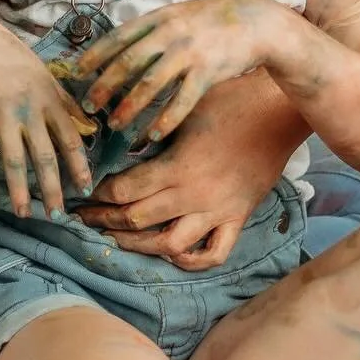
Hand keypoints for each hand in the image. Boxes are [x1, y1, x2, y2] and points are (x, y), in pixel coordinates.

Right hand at [0, 15, 93, 218]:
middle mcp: (30, 110)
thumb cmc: (18, 64)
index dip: (80, 166)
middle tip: (57, 215)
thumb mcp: (50, 80)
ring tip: (23, 213)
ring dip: (19, 189)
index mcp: (51, 102)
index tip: (87, 189)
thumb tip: (93, 129)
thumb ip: (69, 105)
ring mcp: (2, 113)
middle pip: (44, 156)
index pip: (70, 139)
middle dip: (52, 188)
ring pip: (13, 158)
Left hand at [73, 0, 285, 141]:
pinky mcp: (208, 72)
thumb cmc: (210, 21)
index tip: (76, 72)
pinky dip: (165, 119)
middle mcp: (170, 33)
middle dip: (105, 85)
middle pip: (128, 62)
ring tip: (115, 125)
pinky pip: (182, 100)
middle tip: (89, 105)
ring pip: (151, 83)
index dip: (95, 55)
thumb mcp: (177, 14)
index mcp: (159, 17)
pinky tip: (152, 134)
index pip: (118, 36)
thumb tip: (118, 45)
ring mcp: (189, 52)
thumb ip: (151, 28)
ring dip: (130, 106)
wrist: (255, 22)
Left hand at [76, 76, 306, 270]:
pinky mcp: (237, 218)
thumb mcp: (181, 109)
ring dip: (138, 245)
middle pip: (138, 219)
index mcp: (177, 166)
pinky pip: (213, 254)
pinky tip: (172, 254)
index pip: (125, 191)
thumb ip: (151, 129)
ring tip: (116, 239)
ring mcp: (217, 211)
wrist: (277, 111)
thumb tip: (118, 141)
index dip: (98, 195)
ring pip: (170, 245)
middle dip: (105, 220)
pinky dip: (190, 260)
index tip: (82, 193)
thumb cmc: (229, 99)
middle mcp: (194, 195)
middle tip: (84, 218)